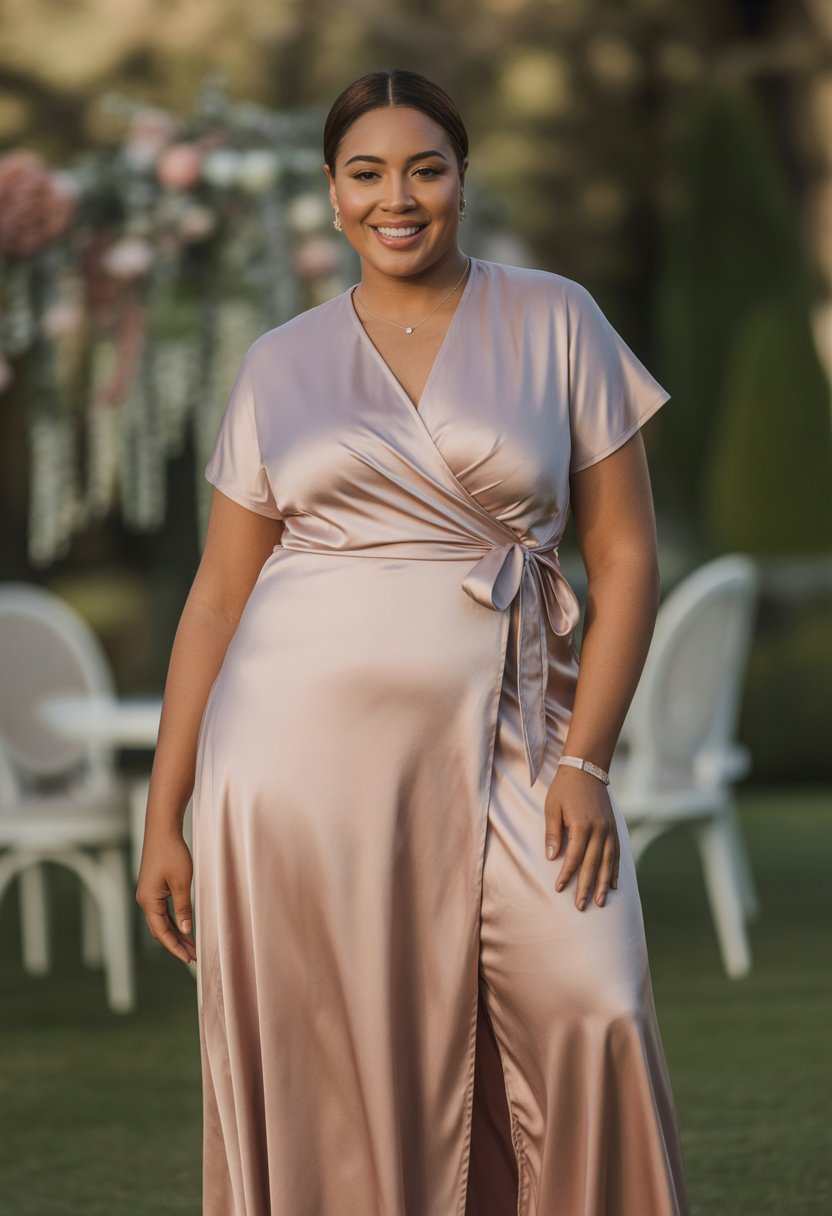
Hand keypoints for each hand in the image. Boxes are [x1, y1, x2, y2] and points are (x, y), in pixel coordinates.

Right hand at [135, 827, 196, 965]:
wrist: (162, 830)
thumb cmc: (172, 853)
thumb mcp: (181, 882)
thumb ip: (183, 908)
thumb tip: (186, 930)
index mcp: (148, 901)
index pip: (162, 932)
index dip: (175, 947)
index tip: (189, 959)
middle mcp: (145, 900)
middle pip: (160, 930)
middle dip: (177, 944)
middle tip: (194, 957)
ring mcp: (148, 894)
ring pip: (162, 921)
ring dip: (176, 933)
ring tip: (192, 946)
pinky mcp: (154, 887)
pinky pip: (163, 911)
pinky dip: (174, 921)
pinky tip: (184, 927)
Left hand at [543, 765, 619, 909]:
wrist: (586, 769)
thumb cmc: (564, 788)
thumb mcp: (552, 807)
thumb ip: (553, 833)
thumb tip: (552, 858)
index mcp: (582, 825)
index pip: (574, 856)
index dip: (567, 874)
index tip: (559, 888)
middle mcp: (599, 830)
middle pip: (593, 864)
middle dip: (587, 887)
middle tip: (581, 906)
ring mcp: (609, 830)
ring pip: (608, 863)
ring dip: (604, 884)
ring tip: (601, 902)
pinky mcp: (614, 829)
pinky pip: (616, 854)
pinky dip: (615, 871)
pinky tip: (614, 885)